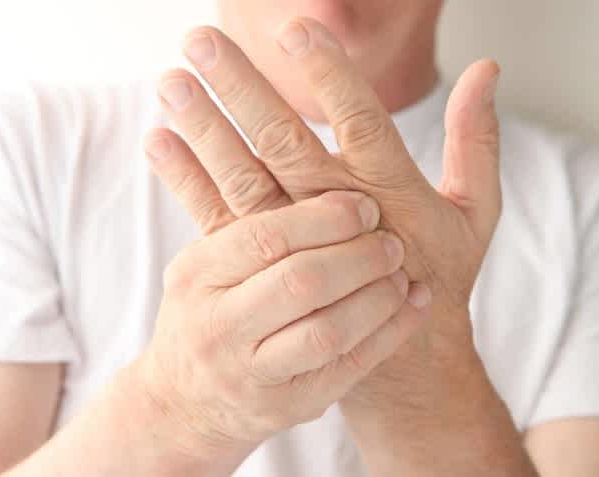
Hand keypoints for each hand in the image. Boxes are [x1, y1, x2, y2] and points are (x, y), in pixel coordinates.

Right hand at [129, 188, 426, 461]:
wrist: (184, 404)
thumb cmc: (206, 310)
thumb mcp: (202, 259)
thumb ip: (230, 204)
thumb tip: (238, 117)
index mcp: (198, 274)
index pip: (264, 236)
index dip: (322, 217)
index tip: (363, 203)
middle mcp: (220, 325)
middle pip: (301, 282)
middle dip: (357, 256)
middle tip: (392, 240)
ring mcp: (254, 372)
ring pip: (329, 330)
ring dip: (378, 295)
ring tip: (403, 272)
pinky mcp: (290, 404)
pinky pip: (351, 366)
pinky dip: (390, 331)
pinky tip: (414, 304)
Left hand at [152, 17, 505, 469]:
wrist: (406, 361)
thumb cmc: (442, 274)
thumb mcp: (476, 212)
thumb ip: (477, 139)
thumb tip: (487, 68)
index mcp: (390, 191)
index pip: (362, 121)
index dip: (332, 77)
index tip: (298, 30)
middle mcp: (338, 213)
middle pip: (285, 142)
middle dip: (243, 89)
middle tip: (202, 40)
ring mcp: (295, 242)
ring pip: (244, 176)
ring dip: (205, 127)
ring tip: (170, 79)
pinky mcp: (265, 267)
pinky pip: (220, 218)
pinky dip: (186, 179)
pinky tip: (157, 139)